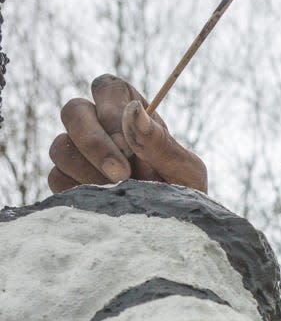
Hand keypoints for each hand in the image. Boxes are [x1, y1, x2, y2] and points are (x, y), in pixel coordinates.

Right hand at [48, 74, 206, 193]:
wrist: (174, 232)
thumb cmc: (183, 195)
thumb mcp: (185, 171)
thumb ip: (160, 143)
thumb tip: (134, 111)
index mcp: (127, 112)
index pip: (106, 88)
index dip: (111, 109)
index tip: (128, 142)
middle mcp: (97, 126)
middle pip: (73, 111)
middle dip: (94, 142)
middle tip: (122, 174)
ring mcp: (78, 153)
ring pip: (61, 147)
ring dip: (89, 171)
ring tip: (119, 193)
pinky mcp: (67, 181)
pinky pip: (57, 177)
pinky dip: (79, 190)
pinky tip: (104, 203)